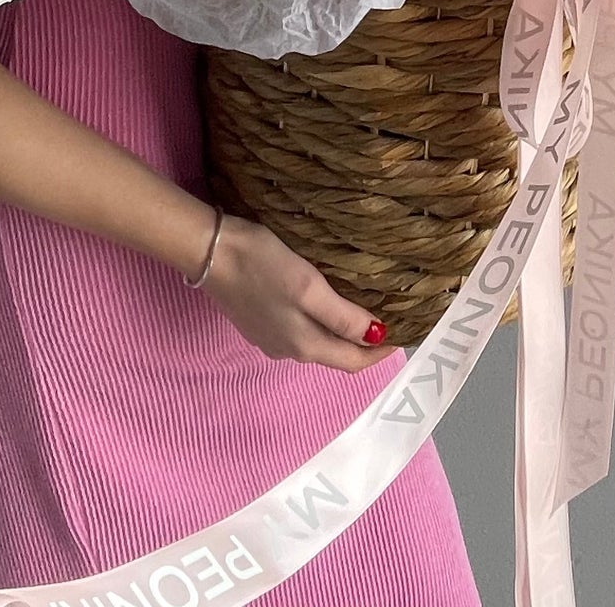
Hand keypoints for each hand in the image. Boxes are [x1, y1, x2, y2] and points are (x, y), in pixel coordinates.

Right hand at [201, 215, 393, 370]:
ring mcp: (270, 337)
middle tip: (390, 317)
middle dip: (364, 342)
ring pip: (317, 342)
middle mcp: (288, 350)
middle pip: (336, 354)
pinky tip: (326, 301)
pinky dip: (321, 322)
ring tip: (363, 306)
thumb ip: (341, 316)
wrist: (209, 251)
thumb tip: (376, 337)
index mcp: (304, 345)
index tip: (405, 331)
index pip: (352, 361)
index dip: (380, 352)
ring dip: (342, 331)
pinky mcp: (258, 320)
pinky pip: (300, 329)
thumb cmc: (262, 265)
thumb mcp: (309, 287)